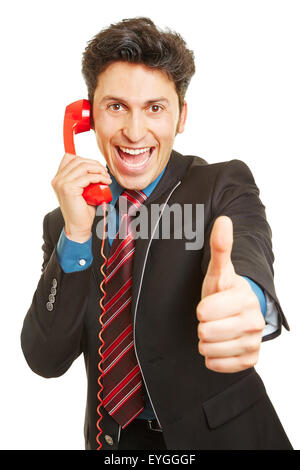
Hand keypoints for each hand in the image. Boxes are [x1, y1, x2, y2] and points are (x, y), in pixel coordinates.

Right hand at [51, 153, 111, 241]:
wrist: (78, 226)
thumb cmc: (82, 210)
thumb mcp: (82, 190)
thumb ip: (82, 178)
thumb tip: (94, 166)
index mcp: (59, 178)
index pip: (70, 158)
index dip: (86, 160)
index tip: (97, 168)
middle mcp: (58, 179)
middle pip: (78, 160)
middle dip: (95, 164)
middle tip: (105, 173)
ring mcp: (62, 183)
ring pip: (83, 166)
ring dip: (98, 169)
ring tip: (106, 177)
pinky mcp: (69, 189)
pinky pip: (87, 177)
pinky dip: (99, 177)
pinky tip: (105, 181)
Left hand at [196, 216, 265, 372]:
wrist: (238, 312)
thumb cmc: (223, 291)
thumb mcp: (218, 270)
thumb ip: (220, 247)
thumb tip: (223, 220)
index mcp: (244, 298)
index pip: (205, 312)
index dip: (201, 308)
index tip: (210, 302)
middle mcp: (254, 321)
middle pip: (206, 333)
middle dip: (203, 325)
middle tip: (212, 318)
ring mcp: (254, 342)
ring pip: (209, 350)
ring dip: (206, 341)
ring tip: (216, 329)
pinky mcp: (250, 359)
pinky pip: (217, 365)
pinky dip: (212, 357)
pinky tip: (219, 344)